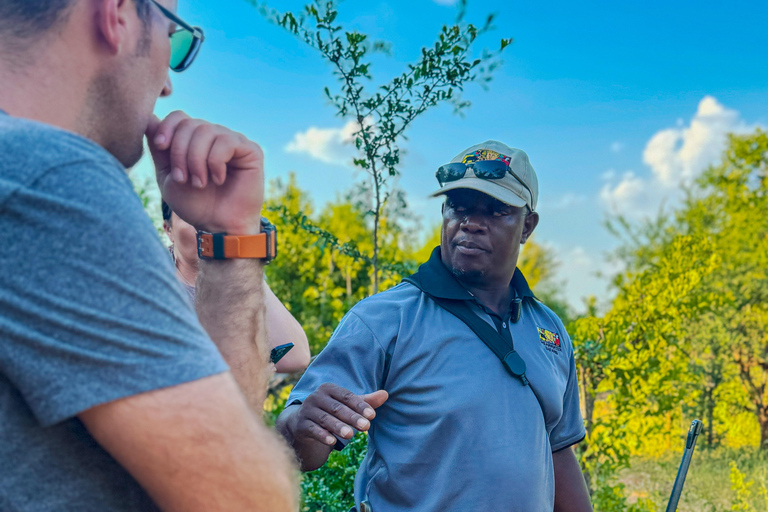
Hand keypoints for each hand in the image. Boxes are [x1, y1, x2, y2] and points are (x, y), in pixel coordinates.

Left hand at [146, 111, 263, 234]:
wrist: (218, 226)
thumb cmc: (195, 205)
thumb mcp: (168, 177)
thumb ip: (159, 149)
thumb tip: (149, 118)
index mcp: (195, 140)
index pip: (180, 117)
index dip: (167, 127)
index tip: (161, 146)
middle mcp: (215, 137)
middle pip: (190, 124)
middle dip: (180, 152)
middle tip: (183, 179)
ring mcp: (233, 142)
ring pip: (206, 131)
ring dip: (197, 160)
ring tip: (200, 183)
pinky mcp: (251, 150)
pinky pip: (226, 142)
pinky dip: (216, 162)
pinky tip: (219, 180)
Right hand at [291, 383, 387, 446]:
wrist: (301, 422)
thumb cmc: (330, 411)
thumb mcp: (347, 406)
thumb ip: (365, 401)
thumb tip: (386, 394)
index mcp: (329, 389)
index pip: (347, 396)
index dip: (360, 405)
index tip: (373, 415)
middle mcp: (316, 397)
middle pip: (337, 408)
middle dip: (352, 417)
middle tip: (366, 426)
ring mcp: (307, 411)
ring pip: (325, 419)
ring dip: (338, 427)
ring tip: (351, 435)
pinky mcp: (301, 425)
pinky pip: (313, 430)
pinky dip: (322, 436)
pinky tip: (332, 443)